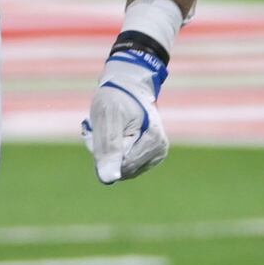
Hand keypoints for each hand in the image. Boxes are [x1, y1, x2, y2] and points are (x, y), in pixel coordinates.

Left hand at [81, 40, 169, 185]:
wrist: (128, 85)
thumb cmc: (117, 96)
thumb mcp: (108, 116)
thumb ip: (109, 148)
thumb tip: (109, 179)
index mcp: (154, 141)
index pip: (120, 166)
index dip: (105, 150)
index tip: (105, 127)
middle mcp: (158, 151)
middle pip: (121, 169)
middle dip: (106, 152)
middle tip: (105, 127)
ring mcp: (153, 155)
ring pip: (120, 169)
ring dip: (107, 151)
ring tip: (111, 128)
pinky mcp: (147, 157)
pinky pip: (121, 164)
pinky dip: (112, 151)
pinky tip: (115, 133)